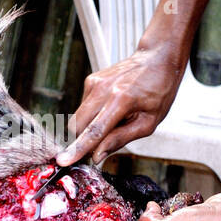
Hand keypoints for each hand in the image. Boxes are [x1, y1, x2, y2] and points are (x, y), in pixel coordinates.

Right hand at [56, 45, 184, 166]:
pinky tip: (112, 108)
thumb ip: (120, 139)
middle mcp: (102, 89)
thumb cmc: (158, 91)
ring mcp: (94, 82)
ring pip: (78, 118)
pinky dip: (93, 115)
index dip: (78, 149)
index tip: (62, 161)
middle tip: (102, 146)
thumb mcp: (148, 122)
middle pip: (78, 126)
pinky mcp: (90, 80)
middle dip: (83, 141)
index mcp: (120, 100)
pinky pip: (84, 107)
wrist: (157, 58)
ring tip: (116, 120)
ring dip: (90, 128)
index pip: (94, 131)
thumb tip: (97, 156)